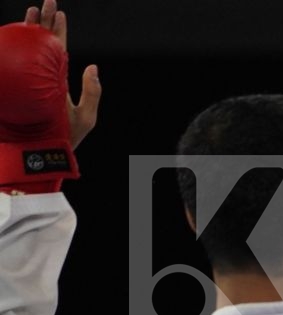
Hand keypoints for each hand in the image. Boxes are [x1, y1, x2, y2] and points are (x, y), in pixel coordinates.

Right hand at [24, 1, 99, 149]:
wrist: (40, 154)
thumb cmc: (64, 139)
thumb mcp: (85, 117)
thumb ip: (92, 92)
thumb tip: (94, 66)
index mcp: (58, 80)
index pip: (59, 49)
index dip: (59, 30)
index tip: (59, 12)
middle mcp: (42, 76)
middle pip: (43, 43)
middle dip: (44, 21)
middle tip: (46, 2)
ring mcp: (27, 79)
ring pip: (27, 47)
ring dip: (29, 28)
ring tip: (32, 10)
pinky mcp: (15, 87)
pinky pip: (11, 62)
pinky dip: (11, 46)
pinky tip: (12, 33)